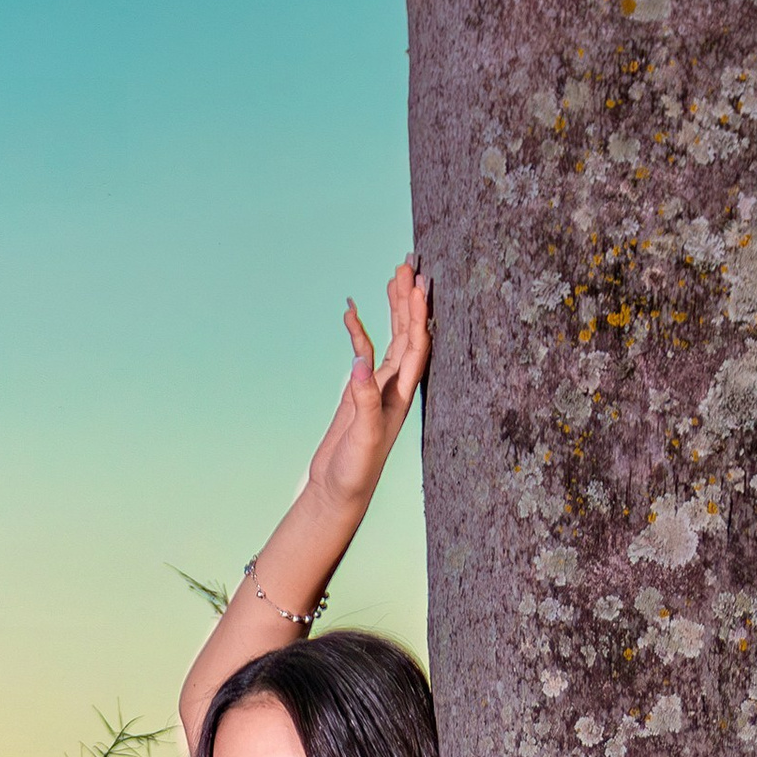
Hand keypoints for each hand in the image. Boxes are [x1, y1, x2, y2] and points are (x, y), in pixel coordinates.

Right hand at [307, 257, 430, 516]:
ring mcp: (378, 388)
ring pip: (391, 339)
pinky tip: (351, 313)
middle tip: (408, 265)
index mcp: (402, 395)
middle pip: (408, 333)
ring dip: (393, 308)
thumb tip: (360, 360)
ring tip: (393, 276)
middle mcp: (396, 387)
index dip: (417, 313)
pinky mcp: (359, 393)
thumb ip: (363, 399)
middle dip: (408, 299)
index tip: (416, 284)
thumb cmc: (356, 471)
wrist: (338, 492)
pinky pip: (363, 353)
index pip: (416, 346)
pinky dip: (359, 332)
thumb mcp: (363, 436)